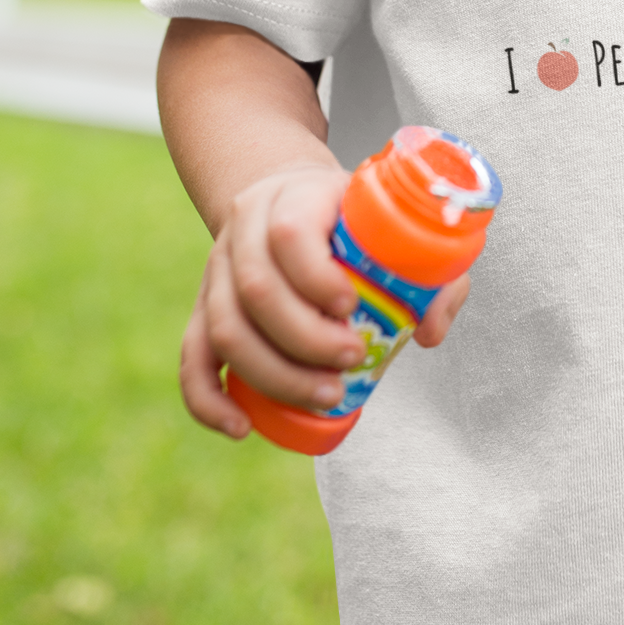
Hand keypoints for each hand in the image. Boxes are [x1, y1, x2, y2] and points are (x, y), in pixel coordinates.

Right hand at [179, 162, 472, 437]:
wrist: (291, 199)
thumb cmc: (353, 220)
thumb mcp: (394, 225)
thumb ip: (431, 272)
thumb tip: (426, 332)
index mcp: (294, 197)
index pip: (290, 233)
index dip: (317, 277)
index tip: (353, 306)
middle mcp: (245, 230)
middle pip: (255, 289)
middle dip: (305, 338)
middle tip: (352, 360)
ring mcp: (217, 270)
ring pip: (224, 326)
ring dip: (274, 373)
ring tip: (326, 395)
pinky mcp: (203, 308)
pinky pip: (192, 357)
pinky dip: (209, 399)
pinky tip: (241, 427)